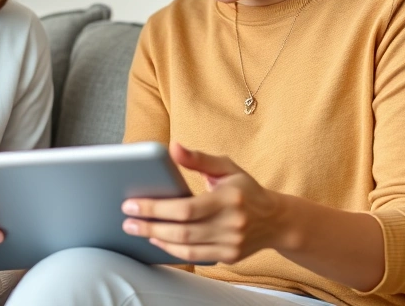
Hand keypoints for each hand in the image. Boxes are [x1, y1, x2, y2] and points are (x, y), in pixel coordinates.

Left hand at [121, 142, 284, 263]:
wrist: (277, 220)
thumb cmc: (246, 189)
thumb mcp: (226, 167)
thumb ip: (198, 158)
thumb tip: (172, 148)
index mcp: (228, 199)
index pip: (185, 208)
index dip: (156, 208)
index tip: (132, 204)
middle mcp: (231, 224)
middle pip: (182, 230)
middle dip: (149, 225)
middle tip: (127, 220)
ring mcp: (232, 243)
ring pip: (186, 247)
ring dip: (157, 239)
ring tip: (137, 229)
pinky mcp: (230, 256)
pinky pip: (195, 257)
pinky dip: (173, 250)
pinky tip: (158, 240)